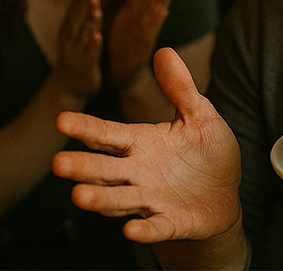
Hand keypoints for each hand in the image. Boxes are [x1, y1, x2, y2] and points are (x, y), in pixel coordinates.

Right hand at [53, 48, 241, 243]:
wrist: (224, 194)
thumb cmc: (206, 152)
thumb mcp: (199, 116)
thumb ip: (181, 89)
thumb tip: (164, 50)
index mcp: (142, 143)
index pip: (108, 134)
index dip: (86, 128)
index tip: (61, 119)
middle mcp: (139, 172)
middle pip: (105, 168)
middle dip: (83, 167)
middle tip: (58, 163)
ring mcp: (152, 199)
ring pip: (120, 200)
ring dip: (101, 199)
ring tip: (80, 197)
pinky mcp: (171, 222)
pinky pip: (156, 226)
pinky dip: (145, 229)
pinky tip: (132, 231)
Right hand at [54, 0, 103, 97]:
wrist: (71, 87)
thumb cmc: (78, 57)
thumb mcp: (78, 39)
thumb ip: (84, 21)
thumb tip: (90, 1)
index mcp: (68, 35)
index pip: (71, 16)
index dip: (75, 3)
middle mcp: (69, 44)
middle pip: (75, 23)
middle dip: (81, 8)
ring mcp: (76, 56)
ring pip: (83, 37)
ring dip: (89, 23)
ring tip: (95, 10)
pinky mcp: (86, 67)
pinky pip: (90, 54)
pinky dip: (93, 45)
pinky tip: (97, 35)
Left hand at [108, 0, 176, 89]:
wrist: (123, 70)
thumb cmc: (127, 41)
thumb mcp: (128, 15)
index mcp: (142, 13)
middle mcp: (147, 22)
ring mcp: (146, 34)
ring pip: (156, 14)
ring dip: (164, 0)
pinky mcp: (142, 47)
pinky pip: (150, 33)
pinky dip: (156, 22)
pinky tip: (162, 12)